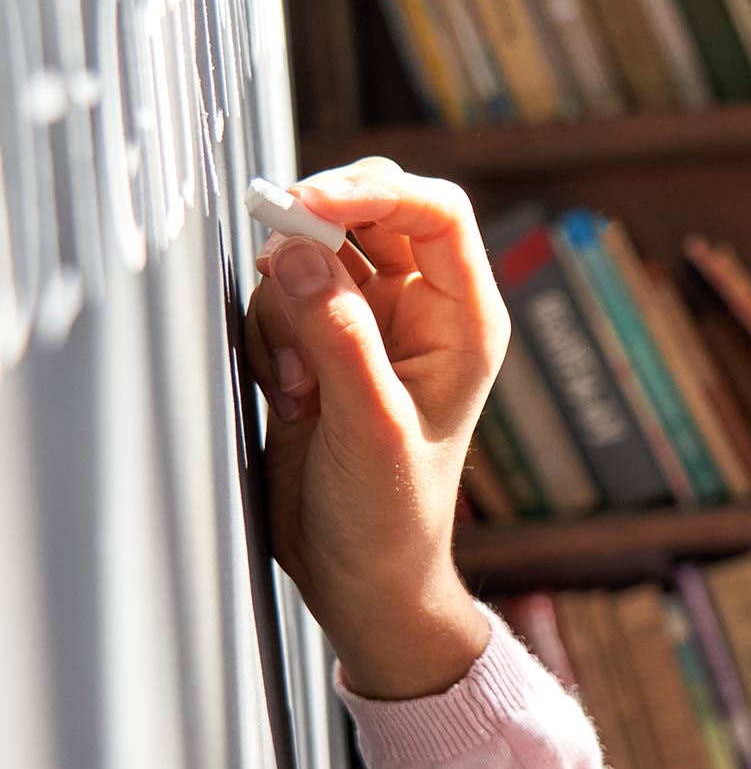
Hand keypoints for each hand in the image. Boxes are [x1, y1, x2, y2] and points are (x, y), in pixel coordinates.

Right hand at [242, 162, 506, 698]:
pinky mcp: (323, 342)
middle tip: (277, 270)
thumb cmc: (392, 517)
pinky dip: (267, 326)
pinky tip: (284, 386)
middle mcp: (423, 310)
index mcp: (464, 321)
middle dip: (315, 231)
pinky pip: (283, 295)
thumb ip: (341, 340)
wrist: (361, 576)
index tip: (306, 204)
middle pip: (371, 212)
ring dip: (286, 295)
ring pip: (315, 251)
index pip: (437, 213)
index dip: (373, 192)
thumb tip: (302, 258)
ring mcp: (371, 323)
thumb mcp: (370, 429)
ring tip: (297, 378)